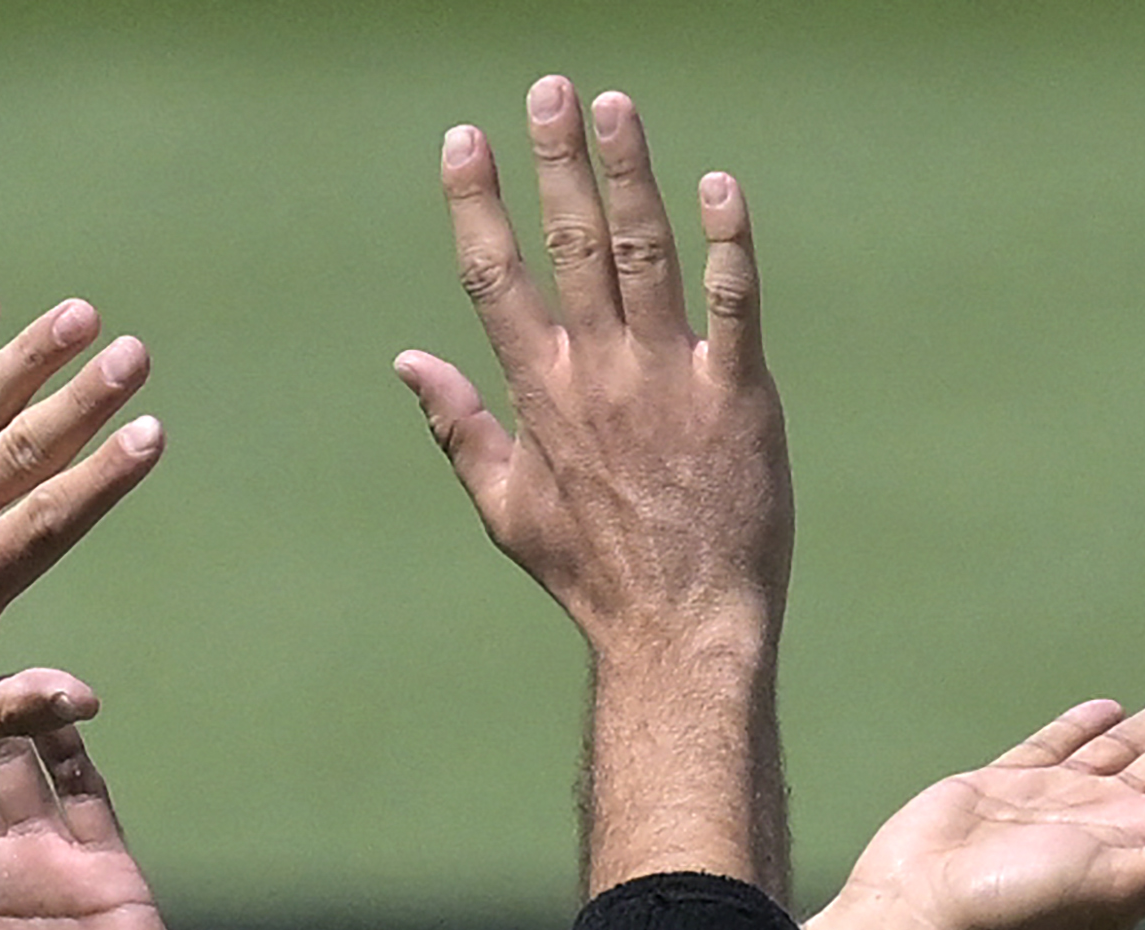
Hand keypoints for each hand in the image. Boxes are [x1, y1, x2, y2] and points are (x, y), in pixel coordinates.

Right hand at [394, 81, 786, 662]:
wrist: (682, 628)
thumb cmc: (593, 575)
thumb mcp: (506, 508)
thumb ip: (458, 426)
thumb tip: (407, 359)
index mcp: (541, 396)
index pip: (495, 279)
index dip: (477, 204)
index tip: (463, 140)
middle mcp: (600, 375)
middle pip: (571, 244)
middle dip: (556, 160)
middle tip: (549, 87)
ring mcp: (670, 381)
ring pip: (646, 253)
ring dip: (630, 174)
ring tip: (616, 104)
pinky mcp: (737, 395)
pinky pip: (733, 303)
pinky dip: (727, 242)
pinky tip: (718, 184)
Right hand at [809, 668, 1144, 929]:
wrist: (920, 914)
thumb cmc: (1021, 910)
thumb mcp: (1123, 885)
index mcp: (1142, 848)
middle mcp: (1107, 825)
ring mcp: (1055, 806)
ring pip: (1129, 749)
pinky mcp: (1003, 790)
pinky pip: (1055, 749)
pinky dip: (1083, 727)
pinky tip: (1110, 709)